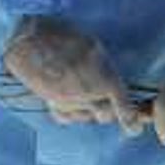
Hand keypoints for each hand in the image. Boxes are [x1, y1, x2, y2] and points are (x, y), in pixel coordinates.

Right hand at [3, 18, 140, 127]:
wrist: (28, 38)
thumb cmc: (64, 36)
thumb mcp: (95, 47)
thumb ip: (106, 67)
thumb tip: (113, 81)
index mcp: (106, 81)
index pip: (125, 108)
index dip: (132, 120)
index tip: (135, 128)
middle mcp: (90, 96)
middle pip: (106, 115)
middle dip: (109, 110)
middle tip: (105, 99)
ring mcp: (69, 102)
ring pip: (86, 117)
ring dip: (89, 111)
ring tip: (81, 92)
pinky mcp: (50, 103)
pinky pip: (66, 118)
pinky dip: (71, 113)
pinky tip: (69, 101)